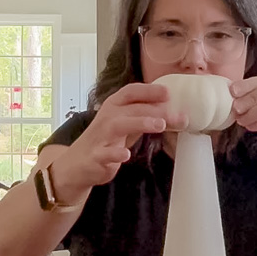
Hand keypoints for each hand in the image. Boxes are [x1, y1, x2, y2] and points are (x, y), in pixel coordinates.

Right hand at [58, 83, 186, 192]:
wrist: (77, 165)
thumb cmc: (106, 141)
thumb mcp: (127, 125)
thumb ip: (147, 117)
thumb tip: (177, 113)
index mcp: (114, 106)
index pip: (131, 91)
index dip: (149, 90)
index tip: (168, 93)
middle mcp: (107, 117)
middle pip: (132, 108)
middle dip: (157, 110)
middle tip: (180, 116)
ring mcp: (100, 136)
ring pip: (119, 124)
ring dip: (140, 122)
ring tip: (160, 125)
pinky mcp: (95, 156)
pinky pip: (105, 153)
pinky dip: (115, 153)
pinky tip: (126, 154)